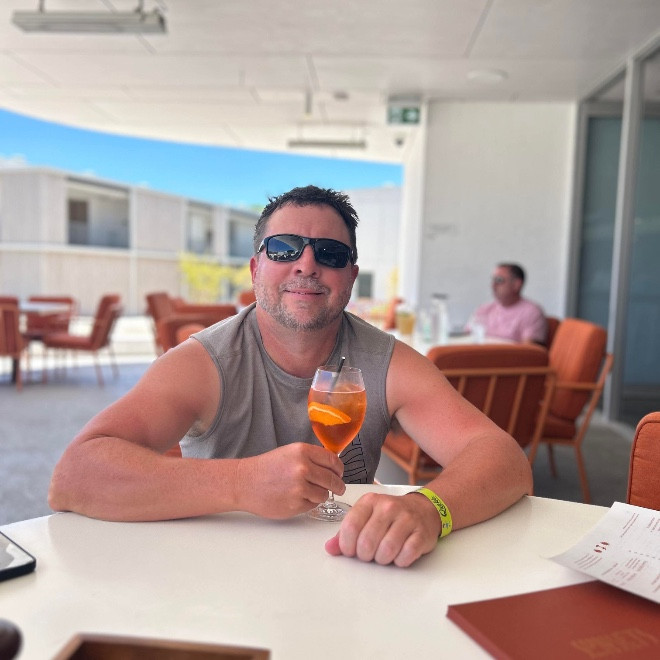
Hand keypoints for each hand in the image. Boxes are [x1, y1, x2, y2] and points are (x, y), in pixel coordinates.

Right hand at [238, 443, 344, 518]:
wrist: (244, 483)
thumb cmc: (266, 468)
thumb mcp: (290, 452)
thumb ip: (311, 458)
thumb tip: (332, 466)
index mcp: (303, 452)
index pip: (333, 461)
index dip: (339, 469)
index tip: (340, 473)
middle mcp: (303, 468)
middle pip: (333, 479)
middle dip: (338, 485)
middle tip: (338, 488)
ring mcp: (300, 487)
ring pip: (324, 494)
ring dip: (321, 495)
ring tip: (309, 492)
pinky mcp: (295, 504)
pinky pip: (313, 505)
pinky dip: (309, 503)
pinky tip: (297, 498)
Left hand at [325, 492, 440, 566]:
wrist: (423, 510)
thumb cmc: (390, 516)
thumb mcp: (366, 517)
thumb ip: (346, 532)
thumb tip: (330, 548)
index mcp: (370, 501)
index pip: (350, 526)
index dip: (346, 545)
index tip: (350, 550)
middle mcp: (388, 507)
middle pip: (367, 542)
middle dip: (365, 555)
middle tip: (369, 553)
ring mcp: (407, 519)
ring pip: (386, 550)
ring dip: (382, 559)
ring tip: (384, 553)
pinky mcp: (421, 533)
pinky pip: (406, 555)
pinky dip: (400, 561)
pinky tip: (399, 554)